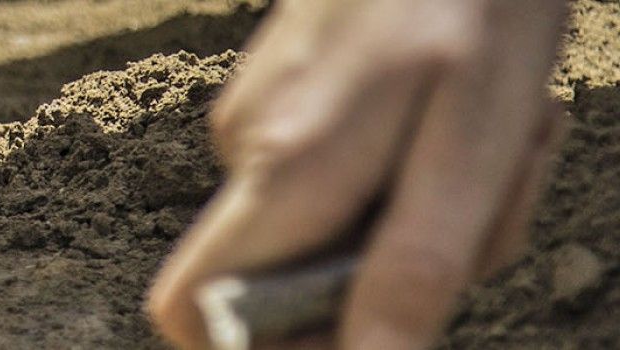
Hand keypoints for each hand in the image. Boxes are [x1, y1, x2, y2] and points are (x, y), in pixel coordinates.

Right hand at [147, 0, 569, 348]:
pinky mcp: (284, 97)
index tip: (353, 333)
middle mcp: (248, 148)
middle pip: (289, 279)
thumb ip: (413, 267)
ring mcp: (258, 117)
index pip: (193, 311)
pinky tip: (457, 112)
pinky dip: (407, 171)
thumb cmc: (479, 7)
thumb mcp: (479, 148)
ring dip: (421, 214)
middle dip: (395, 271)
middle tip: (491, 198)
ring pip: (327, 226)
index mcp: (285, 172)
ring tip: (492, 138)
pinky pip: (334, 176)